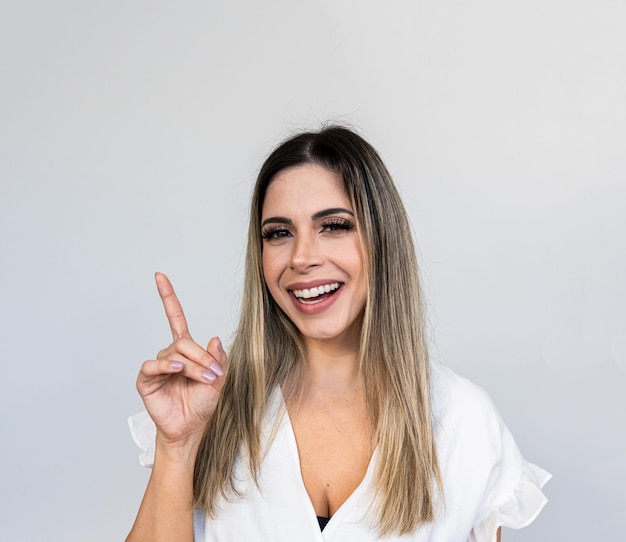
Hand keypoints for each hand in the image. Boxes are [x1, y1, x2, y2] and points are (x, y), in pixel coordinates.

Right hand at [136, 273, 226, 447]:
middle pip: (183, 341)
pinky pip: (154, 365)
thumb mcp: (219, 379)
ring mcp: (157, 367)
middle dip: (202, 357)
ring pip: (174, 354)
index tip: (160, 276)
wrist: (191, 428)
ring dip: (192, 366)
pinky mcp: (147, 380)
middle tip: (213, 374)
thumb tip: (215, 338)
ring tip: (203, 380)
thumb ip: (218, 358)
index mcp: (186, 351)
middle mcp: (170, 355)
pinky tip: (177, 370)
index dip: (168, 297)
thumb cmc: (202, 404)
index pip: (175, 318)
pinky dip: (167, 366)